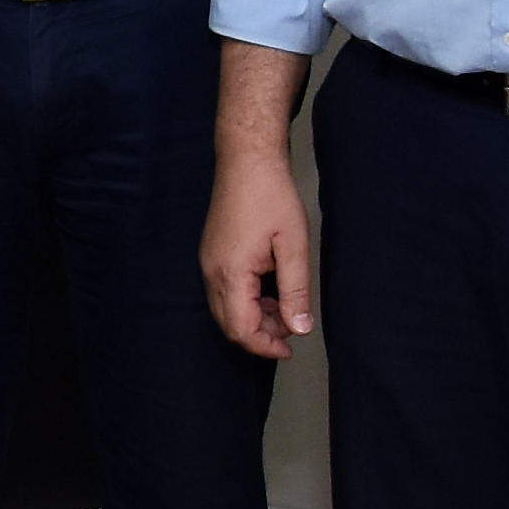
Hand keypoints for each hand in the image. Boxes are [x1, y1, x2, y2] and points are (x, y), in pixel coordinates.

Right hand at [202, 147, 314, 360]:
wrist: (247, 160)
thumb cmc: (272, 196)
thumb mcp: (293, 245)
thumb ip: (295, 290)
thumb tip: (300, 328)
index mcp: (231, 273)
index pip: (242, 329)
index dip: (266, 346)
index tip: (291, 348)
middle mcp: (213, 272)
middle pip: (230, 324)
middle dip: (260, 334)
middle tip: (292, 327)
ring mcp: (208, 262)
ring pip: (226, 309)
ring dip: (254, 317)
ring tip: (285, 306)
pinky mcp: (212, 254)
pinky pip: (224, 291)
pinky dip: (246, 301)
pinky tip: (269, 289)